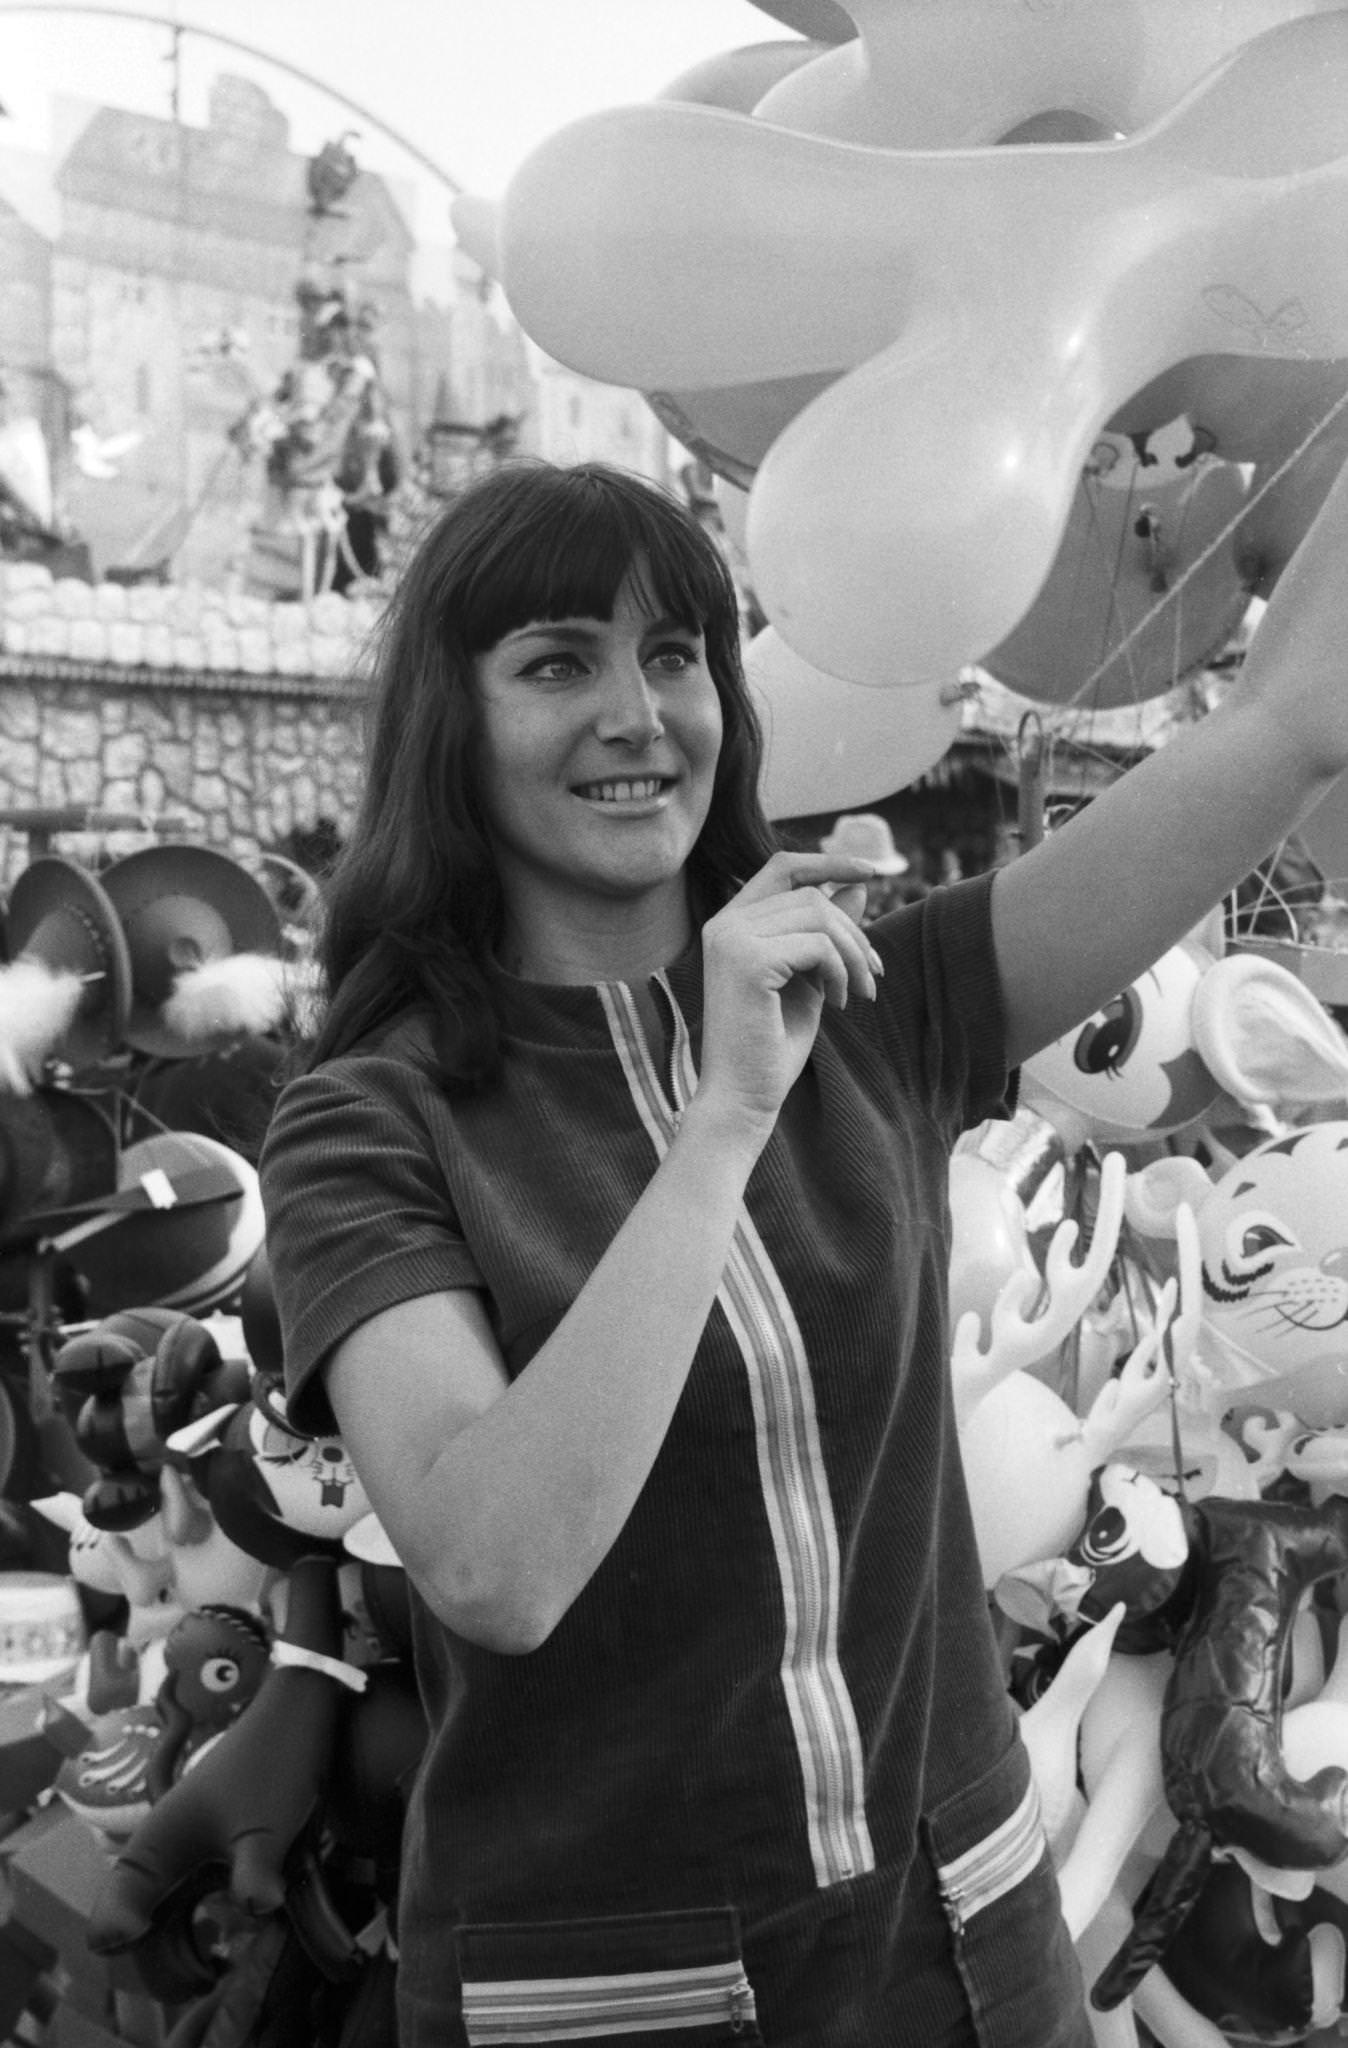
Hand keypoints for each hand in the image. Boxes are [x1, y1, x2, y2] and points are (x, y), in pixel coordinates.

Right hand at [696, 851, 880, 1136]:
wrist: (743, 1098)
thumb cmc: (772, 1044)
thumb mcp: (810, 978)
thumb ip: (827, 933)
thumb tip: (858, 885)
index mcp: (730, 924)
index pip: (783, 867)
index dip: (829, 863)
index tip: (871, 872)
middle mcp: (724, 924)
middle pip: (811, 897)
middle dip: (854, 934)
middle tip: (872, 977)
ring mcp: (731, 939)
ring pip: (819, 916)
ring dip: (853, 955)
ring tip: (858, 994)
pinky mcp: (747, 961)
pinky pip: (818, 945)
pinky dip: (841, 972)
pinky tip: (839, 1004)